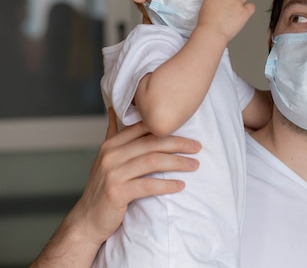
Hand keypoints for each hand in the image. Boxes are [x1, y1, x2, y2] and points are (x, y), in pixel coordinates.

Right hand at [29, 108, 200, 266]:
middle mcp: (110, 156)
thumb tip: (113, 109)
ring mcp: (112, 174)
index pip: (143, 129)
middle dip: (178, 144)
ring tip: (194, 165)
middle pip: (152, 143)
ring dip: (177, 163)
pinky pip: (148, 185)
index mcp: (111, 145)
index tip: (189, 132)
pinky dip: (167, 185)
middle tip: (197, 147)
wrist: (87, 220)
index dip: (168, 128)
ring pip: (152, 161)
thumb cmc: (103, 188)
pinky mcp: (116, 192)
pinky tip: (180, 185)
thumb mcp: (105, 158)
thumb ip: (113, 135)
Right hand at [197, 0, 254, 42]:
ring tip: (238, 7)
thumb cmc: (206, 24)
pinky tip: (245, 13)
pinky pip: (252, 6)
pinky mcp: (244, 12)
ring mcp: (236, 3)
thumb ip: (212, 2)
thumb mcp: (204, 8)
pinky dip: (249, 9)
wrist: (212, 33)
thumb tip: (217, 4)